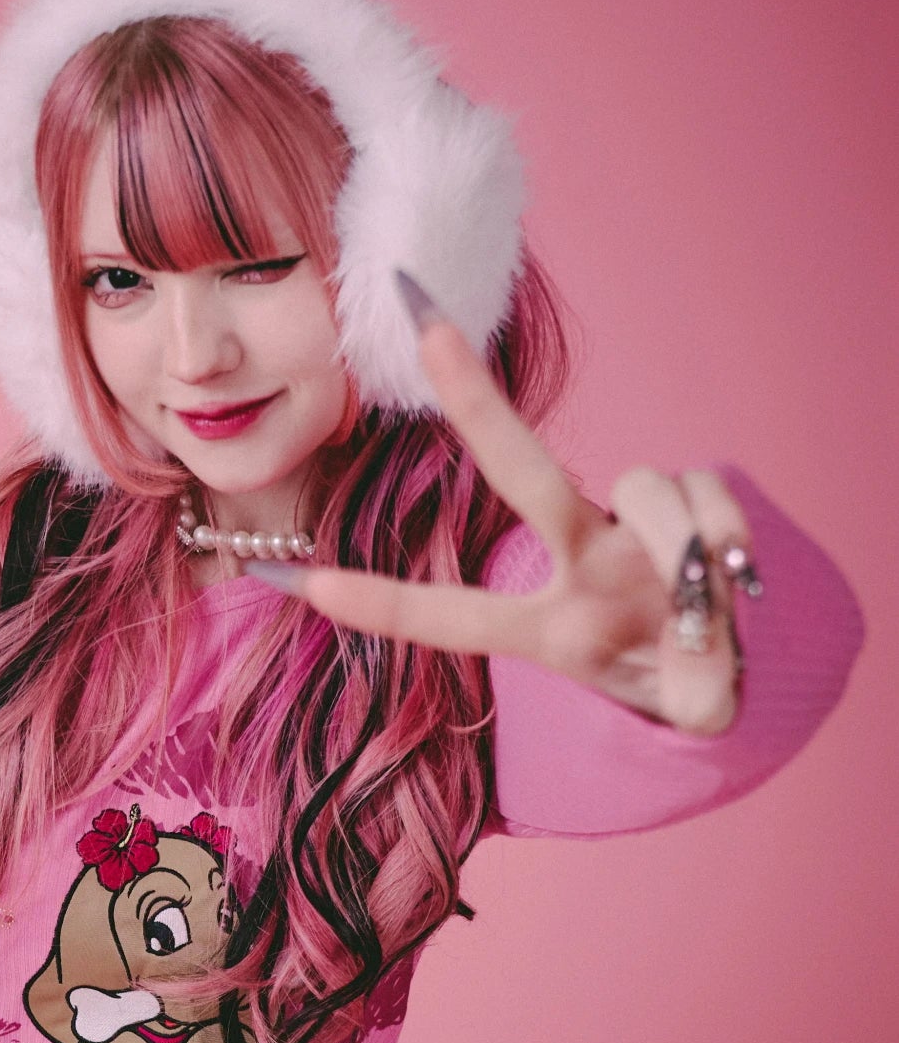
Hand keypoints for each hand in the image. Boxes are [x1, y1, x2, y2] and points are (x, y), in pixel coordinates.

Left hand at [261, 277, 752, 736]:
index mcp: (547, 629)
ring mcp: (628, 534)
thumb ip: (695, 696)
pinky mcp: (689, 507)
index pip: (453, 619)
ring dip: (688, 542)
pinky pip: (708, 495)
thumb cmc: (682, 688)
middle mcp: (578, 567)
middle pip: (524, 474)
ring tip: (713, 597)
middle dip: (478, 400)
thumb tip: (714, 672)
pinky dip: (730, 535)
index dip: (384, 606)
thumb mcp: (685, 713)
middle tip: (430, 329)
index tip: (305, 585)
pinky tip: (739, 576)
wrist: (738, 678)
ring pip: (649, 487)